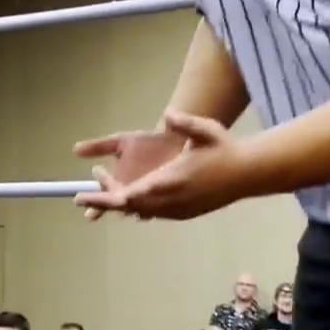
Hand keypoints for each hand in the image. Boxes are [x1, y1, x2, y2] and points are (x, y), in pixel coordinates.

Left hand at [73, 111, 257, 221]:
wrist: (249, 173)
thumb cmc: (225, 149)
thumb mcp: (206, 131)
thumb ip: (184, 123)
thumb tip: (168, 116)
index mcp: (171, 181)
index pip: (131, 195)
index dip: (106, 197)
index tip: (86, 194)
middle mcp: (172, 200)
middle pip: (129, 207)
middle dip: (103, 203)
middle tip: (80, 199)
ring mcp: (179, 210)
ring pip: (141, 212)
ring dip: (120, 203)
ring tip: (100, 192)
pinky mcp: (185, 213)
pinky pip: (155, 213)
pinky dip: (138, 206)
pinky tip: (128, 197)